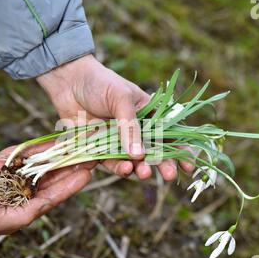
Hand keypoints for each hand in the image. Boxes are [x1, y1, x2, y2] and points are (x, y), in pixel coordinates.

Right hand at [0, 145, 92, 236]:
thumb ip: (23, 215)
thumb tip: (45, 208)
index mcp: (19, 211)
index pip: (51, 198)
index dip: (70, 186)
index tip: (87, 175)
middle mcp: (18, 194)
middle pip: (50, 180)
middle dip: (69, 169)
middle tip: (88, 157)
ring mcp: (10, 177)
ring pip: (40, 165)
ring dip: (57, 157)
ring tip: (76, 146)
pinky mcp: (1, 161)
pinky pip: (23, 153)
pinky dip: (38, 148)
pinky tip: (54, 141)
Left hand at [37, 54, 193, 179]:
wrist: (68, 81)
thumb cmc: (100, 82)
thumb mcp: (121, 98)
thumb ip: (130, 126)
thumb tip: (139, 154)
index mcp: (147, 115)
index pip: (168, 135)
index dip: (180, 151)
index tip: (189, 166)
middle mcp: (134, 131)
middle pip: (153, 152)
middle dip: (163, 165)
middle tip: (169, 175)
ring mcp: (117, 141)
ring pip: (133, 161)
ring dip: (140, 169)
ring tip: (144, 173)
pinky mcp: (99, 149)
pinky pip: (109, 162)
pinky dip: (117, 167)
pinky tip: (124, 168)